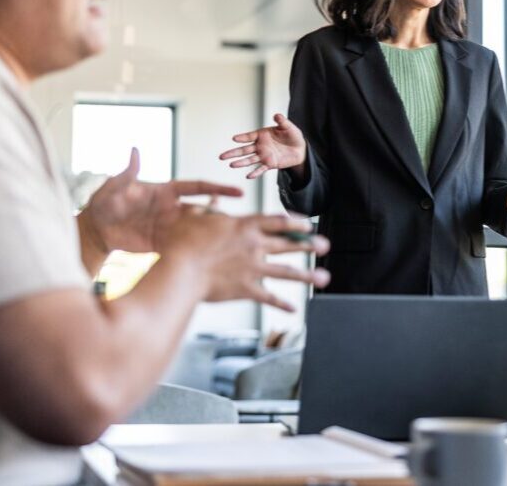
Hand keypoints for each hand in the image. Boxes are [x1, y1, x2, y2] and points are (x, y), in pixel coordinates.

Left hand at [82, 148, 242, 253]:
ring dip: (211, 233)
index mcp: (166, 192)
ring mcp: (169, 227)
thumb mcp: (115, 187)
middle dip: (220, 215)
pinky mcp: (163, 244)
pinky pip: (184, 246)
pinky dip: (196, 249)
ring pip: (197, 229)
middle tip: (237, 223)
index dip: (218, 189)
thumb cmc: (104, 203)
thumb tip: (135, 150)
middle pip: (204, 209)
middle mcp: (172, 209)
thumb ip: (128, 173)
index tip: (238, 192)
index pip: (198, 187)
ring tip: (229, 240)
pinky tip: (209, 256)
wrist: (96, 230)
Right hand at [159, 212, 330, 311]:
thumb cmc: (182, 241)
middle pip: (288, 244)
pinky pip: (269, 298)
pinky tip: (295, 308)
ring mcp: (253, 268)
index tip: (308, 225)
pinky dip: (282, 304)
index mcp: (245, 226)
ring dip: (307, 276)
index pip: (278, 221)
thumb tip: (214, 198)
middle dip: (309, 245)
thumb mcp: (195, 217)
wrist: (181, 270)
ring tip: (324, 278)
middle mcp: (254, 246)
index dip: (295, 222)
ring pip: (287, 272)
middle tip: (325, 245)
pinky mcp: (246, 289)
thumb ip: (209, 207)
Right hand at [220, 113, 305, 178]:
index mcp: (262, 135)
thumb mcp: (288, 126)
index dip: (242, 138)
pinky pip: (261, 169)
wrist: (300, 148)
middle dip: (233, 153)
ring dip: (241, 163)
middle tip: (221, 156)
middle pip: (244, 150)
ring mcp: (263, 156)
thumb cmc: (292, 135)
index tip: (234, 138)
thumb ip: (282, 121)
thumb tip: (277, 115)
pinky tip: (248, 176)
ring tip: (231, 165)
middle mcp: (260, 146)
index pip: (249, 136)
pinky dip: (255, 173)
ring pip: (249, 160)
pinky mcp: (269, 164)